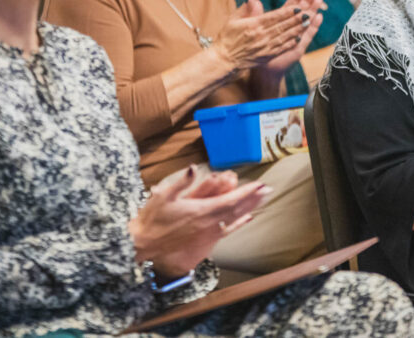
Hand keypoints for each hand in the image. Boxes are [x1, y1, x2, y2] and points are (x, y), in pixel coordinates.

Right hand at [130, 166, 271, 277]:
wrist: (144, 244)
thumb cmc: (152, 219)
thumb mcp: (163, 196)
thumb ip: (181, 182)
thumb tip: (193, 168)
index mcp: (201, 211)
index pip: (230, 200)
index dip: (246, 193)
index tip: (259, 185)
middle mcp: (209, 223)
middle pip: (237, 209)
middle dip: (253, 198)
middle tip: (268, 190)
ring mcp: (208, 233)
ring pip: (234, 219)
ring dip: (250, 208)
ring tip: (262, 200)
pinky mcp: (205, 241)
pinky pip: (226, 231)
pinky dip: (238, 224)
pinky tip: (247, 218)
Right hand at [212, 0, 315, 71]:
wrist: (224, 60)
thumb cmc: (227, 38)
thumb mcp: (233, 20)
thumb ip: (245, 9)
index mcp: (253, 25)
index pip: (274, 17)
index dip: (287, 12)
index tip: (298, 6)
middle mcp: (261, 36)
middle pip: (282, 26)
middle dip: (296, 19)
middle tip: (308, 12)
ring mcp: (265, 47)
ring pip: (285, 36)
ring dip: (297, 29)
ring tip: (307, 22)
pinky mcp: (267, 56)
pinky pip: (282, 48)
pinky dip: (291, 42)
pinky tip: (300, 37)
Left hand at [260, 0, 323, 77]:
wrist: (262, 71)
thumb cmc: (255, 49)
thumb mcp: (251, 28)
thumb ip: (254, 14)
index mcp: (279, 25)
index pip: (289, 9)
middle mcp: (289, 31)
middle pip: (300, 13)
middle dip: (308, 2)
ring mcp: (295, 39)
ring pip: (305, 22)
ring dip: (313, 10)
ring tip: (319, 0)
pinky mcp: (298, 48)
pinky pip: (307, 36)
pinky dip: (313, 26)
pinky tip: (319, 17)